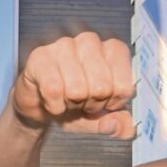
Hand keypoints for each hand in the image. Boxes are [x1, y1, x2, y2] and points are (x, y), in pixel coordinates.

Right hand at [12, 31, 136, 139]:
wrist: (41, 104)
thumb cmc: (75, 103)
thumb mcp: (102, 118)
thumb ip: (118, 125)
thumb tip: (118, 124)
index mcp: (114, 51)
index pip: (125, 86)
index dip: (114, 104)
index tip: (106, 103)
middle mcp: (91, 42)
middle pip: (102, 88)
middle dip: (92, 105)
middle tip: (83, 102)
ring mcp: (65, 45)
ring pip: (77, 90)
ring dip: (72, 105)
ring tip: (67, 99)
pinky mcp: (41, 56)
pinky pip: (53, 90)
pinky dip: (55, 106)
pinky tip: (53, 102)